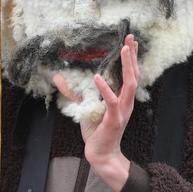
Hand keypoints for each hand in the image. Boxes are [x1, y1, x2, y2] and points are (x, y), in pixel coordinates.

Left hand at [54, 34, 138, 191]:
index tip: (130, 41)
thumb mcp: (84, 107)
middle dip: (132, 56)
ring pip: (129, 84)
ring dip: (127, 66)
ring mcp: (122, 111)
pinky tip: (98, 77)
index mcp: (123, 99)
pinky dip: (105, 89)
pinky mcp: (113, 119)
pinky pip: (111, 102)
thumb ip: (74, 92)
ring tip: (123, 50)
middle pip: (134, 75)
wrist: (101, 154)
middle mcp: (126, 103)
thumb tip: (58, 77)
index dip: (131, 58)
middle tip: (131, 37)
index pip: (130, 75)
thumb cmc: (96, 132)